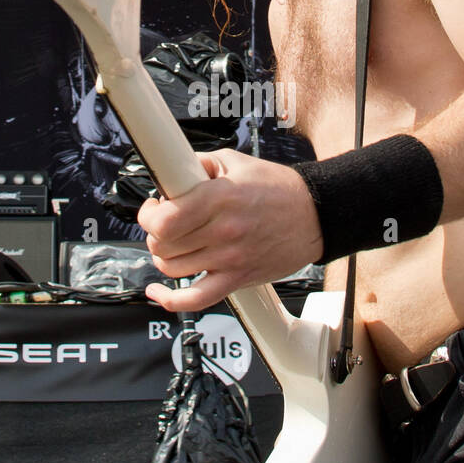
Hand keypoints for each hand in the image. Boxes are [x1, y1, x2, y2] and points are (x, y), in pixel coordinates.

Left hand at [138, 149, 322, 312]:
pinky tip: (159, 292)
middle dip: (156, 232)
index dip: (148, 214)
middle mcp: (223, 230)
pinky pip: (196, 299)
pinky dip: (170, 300)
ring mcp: (229, 259)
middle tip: (167, 223)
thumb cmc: (278, 189)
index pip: (164, 219)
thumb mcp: (235, 162)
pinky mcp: (237, 279)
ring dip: (166, 256)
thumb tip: (170, 171)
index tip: (153, 208)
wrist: (314, 215)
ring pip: (172, 268)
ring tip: (176, 244)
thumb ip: (199, 164)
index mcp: (219, 198)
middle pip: (163, 244)